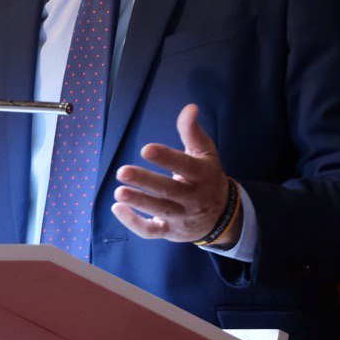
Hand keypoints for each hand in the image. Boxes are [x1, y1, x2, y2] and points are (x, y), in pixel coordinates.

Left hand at [111, 104, 236, 244]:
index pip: (185, 166)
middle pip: (169, 191)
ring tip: (118, 192)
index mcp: (202, 175)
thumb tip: (190, 107)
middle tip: (122, 171)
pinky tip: (117, 209)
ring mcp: (182, 217)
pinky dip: (133, 224)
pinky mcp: (170, 231)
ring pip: (159, 211)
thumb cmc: (207, 176)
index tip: (146, 149)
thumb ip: (193, 132)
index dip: (167, 158)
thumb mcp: (205, 153)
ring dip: (138, 202)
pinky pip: (151, 231)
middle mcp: (193, 198)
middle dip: (145, 182)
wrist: (222, 216)